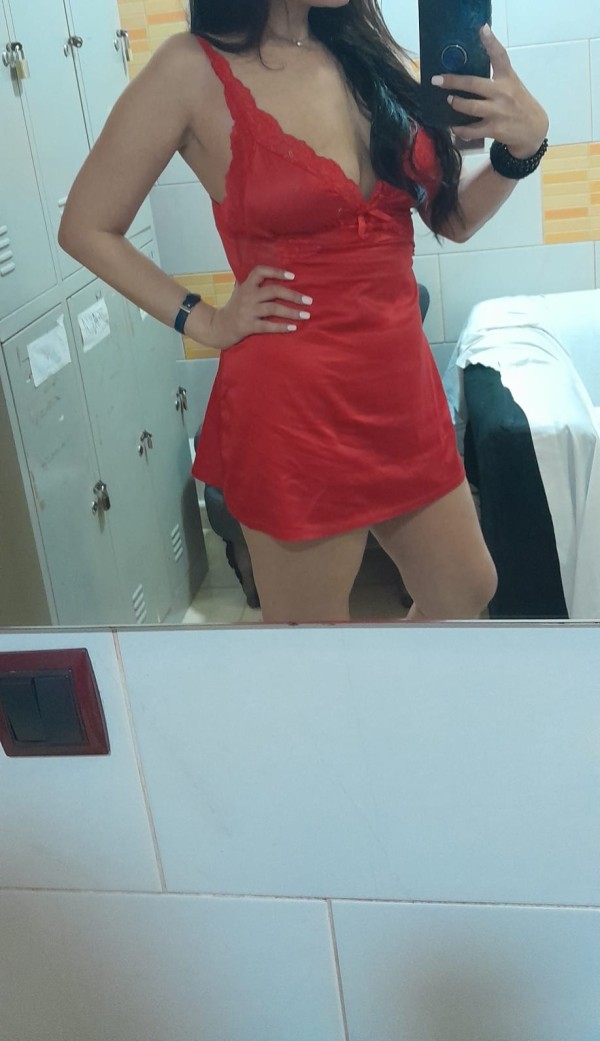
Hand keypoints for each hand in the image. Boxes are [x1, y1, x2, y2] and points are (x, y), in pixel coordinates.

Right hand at [201, 266, 311, 350]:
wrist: (217, 327)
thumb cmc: (233, 308)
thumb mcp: (239, 291)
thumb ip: (251, 282)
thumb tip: (270, 273)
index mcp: (246, 285)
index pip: (260, 271)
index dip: (276, 272)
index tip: (292, 276)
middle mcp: (247, 296)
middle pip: (273, 291)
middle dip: (293, 295)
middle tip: (309, 300)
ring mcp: (247, 311)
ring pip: (273, 309)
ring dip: (292, 312)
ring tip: (306, 315)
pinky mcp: (247, 326)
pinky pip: (267, 326)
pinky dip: (281, 327)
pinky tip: (293, 328)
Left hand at [432, 24, 548, 157]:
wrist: (533, 129)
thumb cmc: (518, 103)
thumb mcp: (511, 84)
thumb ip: (496, 77)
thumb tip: (468, 74)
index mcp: (507, 78)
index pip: (500, 56)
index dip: (491, 42)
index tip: (482, 29)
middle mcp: (502, 92)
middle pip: (474, 83)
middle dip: (453, 81)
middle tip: (437, 80)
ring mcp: (498, 111)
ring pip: (470, 107)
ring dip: (456, 103)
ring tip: (450, 100)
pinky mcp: (494, 129)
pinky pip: (471, 130)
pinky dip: (460, 130)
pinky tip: (455, 127)